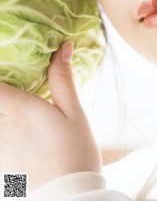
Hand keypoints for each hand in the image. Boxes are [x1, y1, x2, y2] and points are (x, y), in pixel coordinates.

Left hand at [0, 42, 101, 189]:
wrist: (68, 199)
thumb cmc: (74, 153)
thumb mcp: (74, 113)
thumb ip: (62, 78)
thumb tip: (63, 46)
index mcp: (18, 109)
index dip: (0, 69)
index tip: (7, 62)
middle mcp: (0, 126)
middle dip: (4, 89)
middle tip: (17, 85)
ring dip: (4, 106)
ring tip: (20, 106)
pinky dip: (4, 122)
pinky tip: (18, 127)